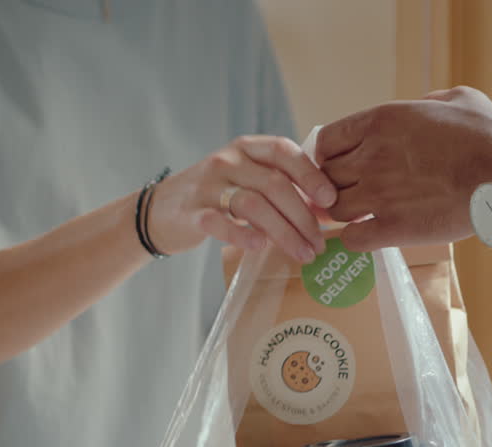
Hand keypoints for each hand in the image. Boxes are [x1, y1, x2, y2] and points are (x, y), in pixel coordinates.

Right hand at [150, 135, 337, 262]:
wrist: (162, 210)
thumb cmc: (216, 196)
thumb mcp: (247, 178)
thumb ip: (279, 185)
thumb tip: (324, 210)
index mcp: (247, 148)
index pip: (284, 151)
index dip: (311, 174)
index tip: (330, 200)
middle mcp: (228, 160)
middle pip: (274, 185)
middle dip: (302, 217)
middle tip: (318, 244)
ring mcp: (208, 185)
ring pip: (253, 205)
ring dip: (283, 232)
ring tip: (302, 253)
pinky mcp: (191, 212)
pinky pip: (220, 222)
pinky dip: (241, 234)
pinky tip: (259, 246)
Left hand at [316, 86, 491, 251]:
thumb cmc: (491, 138)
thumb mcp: (461, 99)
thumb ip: (431, 100)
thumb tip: (424, 103)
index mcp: (382, 121)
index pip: (326, 140)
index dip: (330, 154)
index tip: (342, 163)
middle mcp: (372, 156)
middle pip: (325, 176)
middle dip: (335, 184)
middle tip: (353, 191)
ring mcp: (379, 194)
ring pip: (335, 209)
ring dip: (345, 213)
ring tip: (364, 214)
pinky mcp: (393, 228)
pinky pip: (352, 239)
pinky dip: (355, 239)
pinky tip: (370, 235)